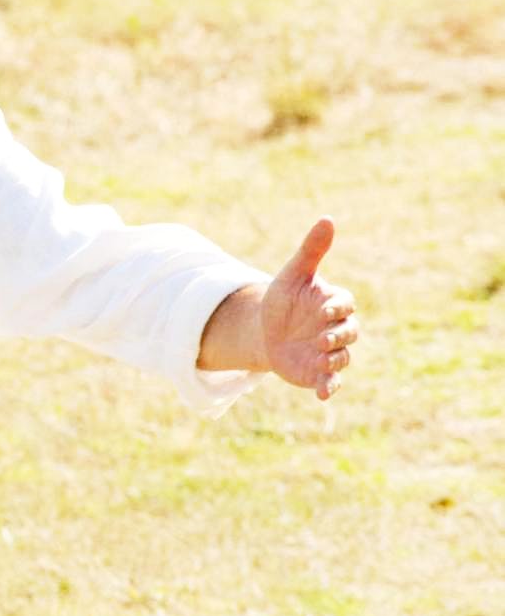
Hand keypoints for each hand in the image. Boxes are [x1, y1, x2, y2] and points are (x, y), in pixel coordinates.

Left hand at [258, 218, 358, 399]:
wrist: (266, 330)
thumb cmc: (283, 300)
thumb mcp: (293, 275)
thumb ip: (311, 251)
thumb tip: (327, 219)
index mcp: (334, 303)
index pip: (345, 304)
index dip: (336, 308)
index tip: (323, 311)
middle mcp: (337, 328)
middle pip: (349, 332)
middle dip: (338, 335)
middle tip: (323, 338)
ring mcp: (330, 352)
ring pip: (341, 358)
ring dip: (334, 361)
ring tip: (322, 362)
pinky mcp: (319, 373)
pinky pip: (331, 382)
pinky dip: (329, 388)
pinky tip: (322, 396)